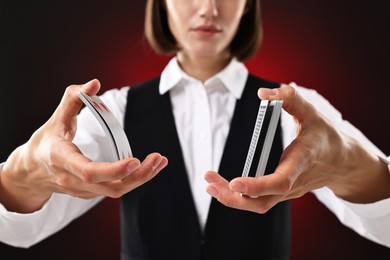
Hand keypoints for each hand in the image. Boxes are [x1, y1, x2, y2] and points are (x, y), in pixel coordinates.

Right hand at [0, 79, 167, 212]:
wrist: (31, 172)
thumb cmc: (45, 142)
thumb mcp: (55, 119)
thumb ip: (74, 98)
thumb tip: (95, 83)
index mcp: (62, 160)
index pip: (89, 171)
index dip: (113, 169)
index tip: (135, 160)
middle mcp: (73, 180)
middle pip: (110, 186)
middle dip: (138, 175)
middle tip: (158, 159)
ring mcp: (82, 190)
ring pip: (116, 191)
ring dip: (141, 178)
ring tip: (159, 161)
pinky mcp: (90, 192)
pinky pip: (116, 189)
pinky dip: (134, 179)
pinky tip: (147, 167)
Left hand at [204, 84, 388, 213]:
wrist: (342, 162)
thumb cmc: (325, 136)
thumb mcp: (312, 112)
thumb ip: (290, 99)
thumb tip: (263, 94)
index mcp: (301, 162)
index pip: (279, 181)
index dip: (257, 186)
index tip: (235, 183)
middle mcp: (293, 182)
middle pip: (262, 202)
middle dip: (233, 197)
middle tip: (209, 183)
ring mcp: (287, 191)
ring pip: (258, 205)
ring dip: (232, 198)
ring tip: (210, 183)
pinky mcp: (282, 193)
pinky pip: (259, 201)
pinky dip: (240, 196)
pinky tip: (224, 185)